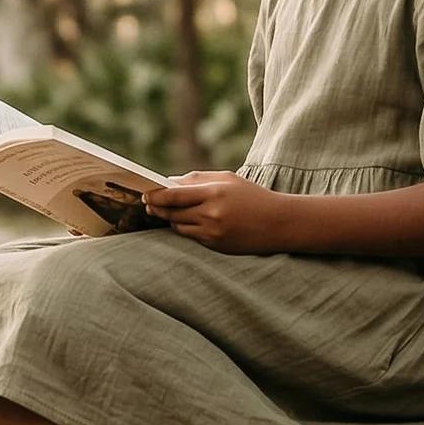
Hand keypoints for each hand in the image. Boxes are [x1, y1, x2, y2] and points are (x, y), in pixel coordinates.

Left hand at [142, 170, 295, 252]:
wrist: (279, 223)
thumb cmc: (252, 196)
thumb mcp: (227, 179)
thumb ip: (198, 179)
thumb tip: (171, 182)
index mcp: (214, 193)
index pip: (174, 195)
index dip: (155, 196)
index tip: (145, 194)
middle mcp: (211, 214)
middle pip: (172, 213)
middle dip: (157, 208)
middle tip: (148, 204)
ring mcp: (213, 233)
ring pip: (178, 226)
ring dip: (170, 219)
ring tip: (166, 212)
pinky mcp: (215, 246)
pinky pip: (191, 237)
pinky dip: (185, 228)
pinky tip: (185, 222)